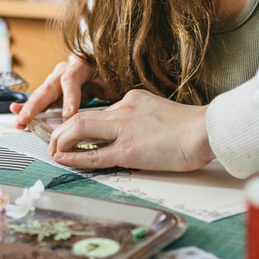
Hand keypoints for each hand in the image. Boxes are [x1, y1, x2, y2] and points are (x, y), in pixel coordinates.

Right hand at [10, 55, 113, 127]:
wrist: (108, 70)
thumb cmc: (112, 76)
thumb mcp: (115, 82)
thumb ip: (112, 91)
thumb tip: (118, 105)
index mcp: (82, 65)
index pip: (71, 78)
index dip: (69, 96)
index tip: (68, 113)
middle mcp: (65, 70)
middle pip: (49, 86)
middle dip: (37, 104)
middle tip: (28, 118)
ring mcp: (57, 80)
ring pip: (41, 94)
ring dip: (29, 109)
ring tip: (19, 120)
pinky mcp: (54, 92)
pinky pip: (40, 101)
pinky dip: (29, 109)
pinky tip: (17, 114)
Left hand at [48, 89, 216, 171]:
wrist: (206, 131)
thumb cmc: (194, 128)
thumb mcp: (161, 112)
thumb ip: (144, 118)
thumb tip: (135, 133)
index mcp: (133, 99)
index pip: (100, 111)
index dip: (82, 122)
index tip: (73, 130)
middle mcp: (124, 109)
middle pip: (81, 116)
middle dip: (62, 130)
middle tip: (54, 142)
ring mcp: (124, 129)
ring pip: (80, 129)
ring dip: (61, 141)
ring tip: (53, 151)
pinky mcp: (128, 151)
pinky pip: (93, 154)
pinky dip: (74, 157)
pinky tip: (62, 159)